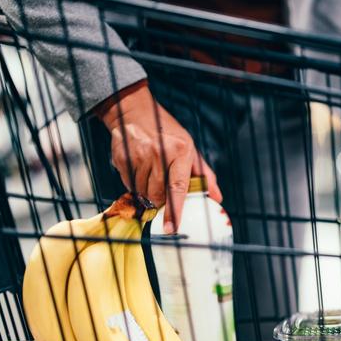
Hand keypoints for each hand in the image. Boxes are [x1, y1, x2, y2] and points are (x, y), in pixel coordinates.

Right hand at [100, 84, 222, 232]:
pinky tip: (139, 170)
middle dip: (159, 201)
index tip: (172, 229)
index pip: (178, 188)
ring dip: (146, 192)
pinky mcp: (122, 159)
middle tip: (161, 192)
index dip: (174, 211)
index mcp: (180, 152)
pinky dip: (134, 184)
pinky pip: (128, 184)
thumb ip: (204, 175)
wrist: (135, 112)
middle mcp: (158, 154)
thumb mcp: (190, 149)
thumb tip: (217, 198)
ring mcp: (138, 156)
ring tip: (150, 176)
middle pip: (157, 195)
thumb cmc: (168, 134)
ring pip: (141, 192)